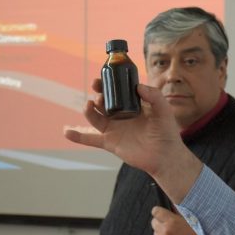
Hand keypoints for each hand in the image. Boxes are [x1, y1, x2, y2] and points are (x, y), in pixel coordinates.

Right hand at [64, 79, 202, 202]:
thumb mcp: (163, 110)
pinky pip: (91, 139)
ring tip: (90, 104)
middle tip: (97, 88)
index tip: (103, 77)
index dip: (109, 84)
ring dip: (89, 110)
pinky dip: (78, 137)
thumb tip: (138, 86)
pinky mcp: (110, 143)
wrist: (165, 156)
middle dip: (98, 94)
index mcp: (132, 106)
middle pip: (104, 102)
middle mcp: (121, 116)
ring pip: (95, 117)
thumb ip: (154, 96)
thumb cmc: (167, 132)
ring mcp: (114, 129)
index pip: (117, 92)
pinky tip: (66, 132)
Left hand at [151, 206, 209, 234]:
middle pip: (153, 222)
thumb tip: (170, 207)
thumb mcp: (190, 221)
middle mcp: (165, 231)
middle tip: (169, 226)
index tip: (162, 214)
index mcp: (172, 221)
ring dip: (161, 233)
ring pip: (155, 233)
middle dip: (160, 223)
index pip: (156, 211)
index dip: (159, 212)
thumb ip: (177, 213)